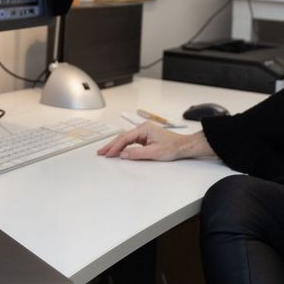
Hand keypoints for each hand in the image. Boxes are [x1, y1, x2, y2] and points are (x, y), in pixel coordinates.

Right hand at [96, 122, 214, 160]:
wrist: (183, 146)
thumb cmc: (172, 147)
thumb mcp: (154, 153)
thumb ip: (137, 154)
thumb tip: (123, 154)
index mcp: (144, 129)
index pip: (125, 138)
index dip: (115, 147)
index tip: (108, 154)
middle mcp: (143, 128)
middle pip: (123, 137)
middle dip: (111, 145)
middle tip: (101, 152)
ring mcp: (144, 133)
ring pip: (126, 139)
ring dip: (116, 146)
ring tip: (106, 152)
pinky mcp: (145, 137)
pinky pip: (131, 141)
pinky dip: (123, 146)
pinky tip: (117, 151)